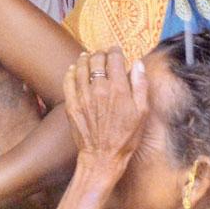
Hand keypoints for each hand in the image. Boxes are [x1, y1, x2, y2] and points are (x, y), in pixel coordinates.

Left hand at [64, 48, 149, 175]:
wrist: (102, 157)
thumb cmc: (125, 138)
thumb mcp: (142, 113)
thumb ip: (140, 85)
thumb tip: (137, 63)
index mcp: (118, 89)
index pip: (114, 59)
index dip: (115, 51)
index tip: (116, 51)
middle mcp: (99, 89)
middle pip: (96, 60)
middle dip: (101, 54)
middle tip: (103, 55)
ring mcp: (83, 96)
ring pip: (80, 67)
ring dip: (85, 59)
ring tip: (88, 57)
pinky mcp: (71, 105)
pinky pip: (68, 81)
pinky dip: (70, 72)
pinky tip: (73, 69)